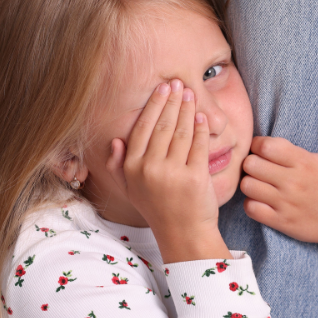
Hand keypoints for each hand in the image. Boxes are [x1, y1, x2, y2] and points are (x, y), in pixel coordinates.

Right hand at [106, 80, 230, 262]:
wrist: (184, 234)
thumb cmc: (157, 209)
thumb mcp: (130, 190)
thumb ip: (117, 166)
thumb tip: (115, 141)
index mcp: (133, 169)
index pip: (142, 129)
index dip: (153, 106)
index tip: (162, 89)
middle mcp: (150, 169)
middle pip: (163, 126)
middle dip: (172, 101)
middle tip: (179, 83)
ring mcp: (173, 174)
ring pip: (181, 132)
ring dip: (187, 109)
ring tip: (192, 94)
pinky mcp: (195, 178)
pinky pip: (198, 146)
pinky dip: (201, 129)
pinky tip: (202, 116)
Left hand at [240, 107, 317, 264]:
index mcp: (304, 162)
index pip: (265, 146)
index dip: (259, 144)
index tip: (264, 148)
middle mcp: (293, 182)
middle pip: (251, 164)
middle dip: (251, 162)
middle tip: (258, 165)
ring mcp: (286, 203)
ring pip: (247, 186)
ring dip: (250, 182)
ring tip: (259, 182)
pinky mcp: (281, 221)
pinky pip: (251, 209)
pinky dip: (251, 204)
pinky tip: (261, 200)